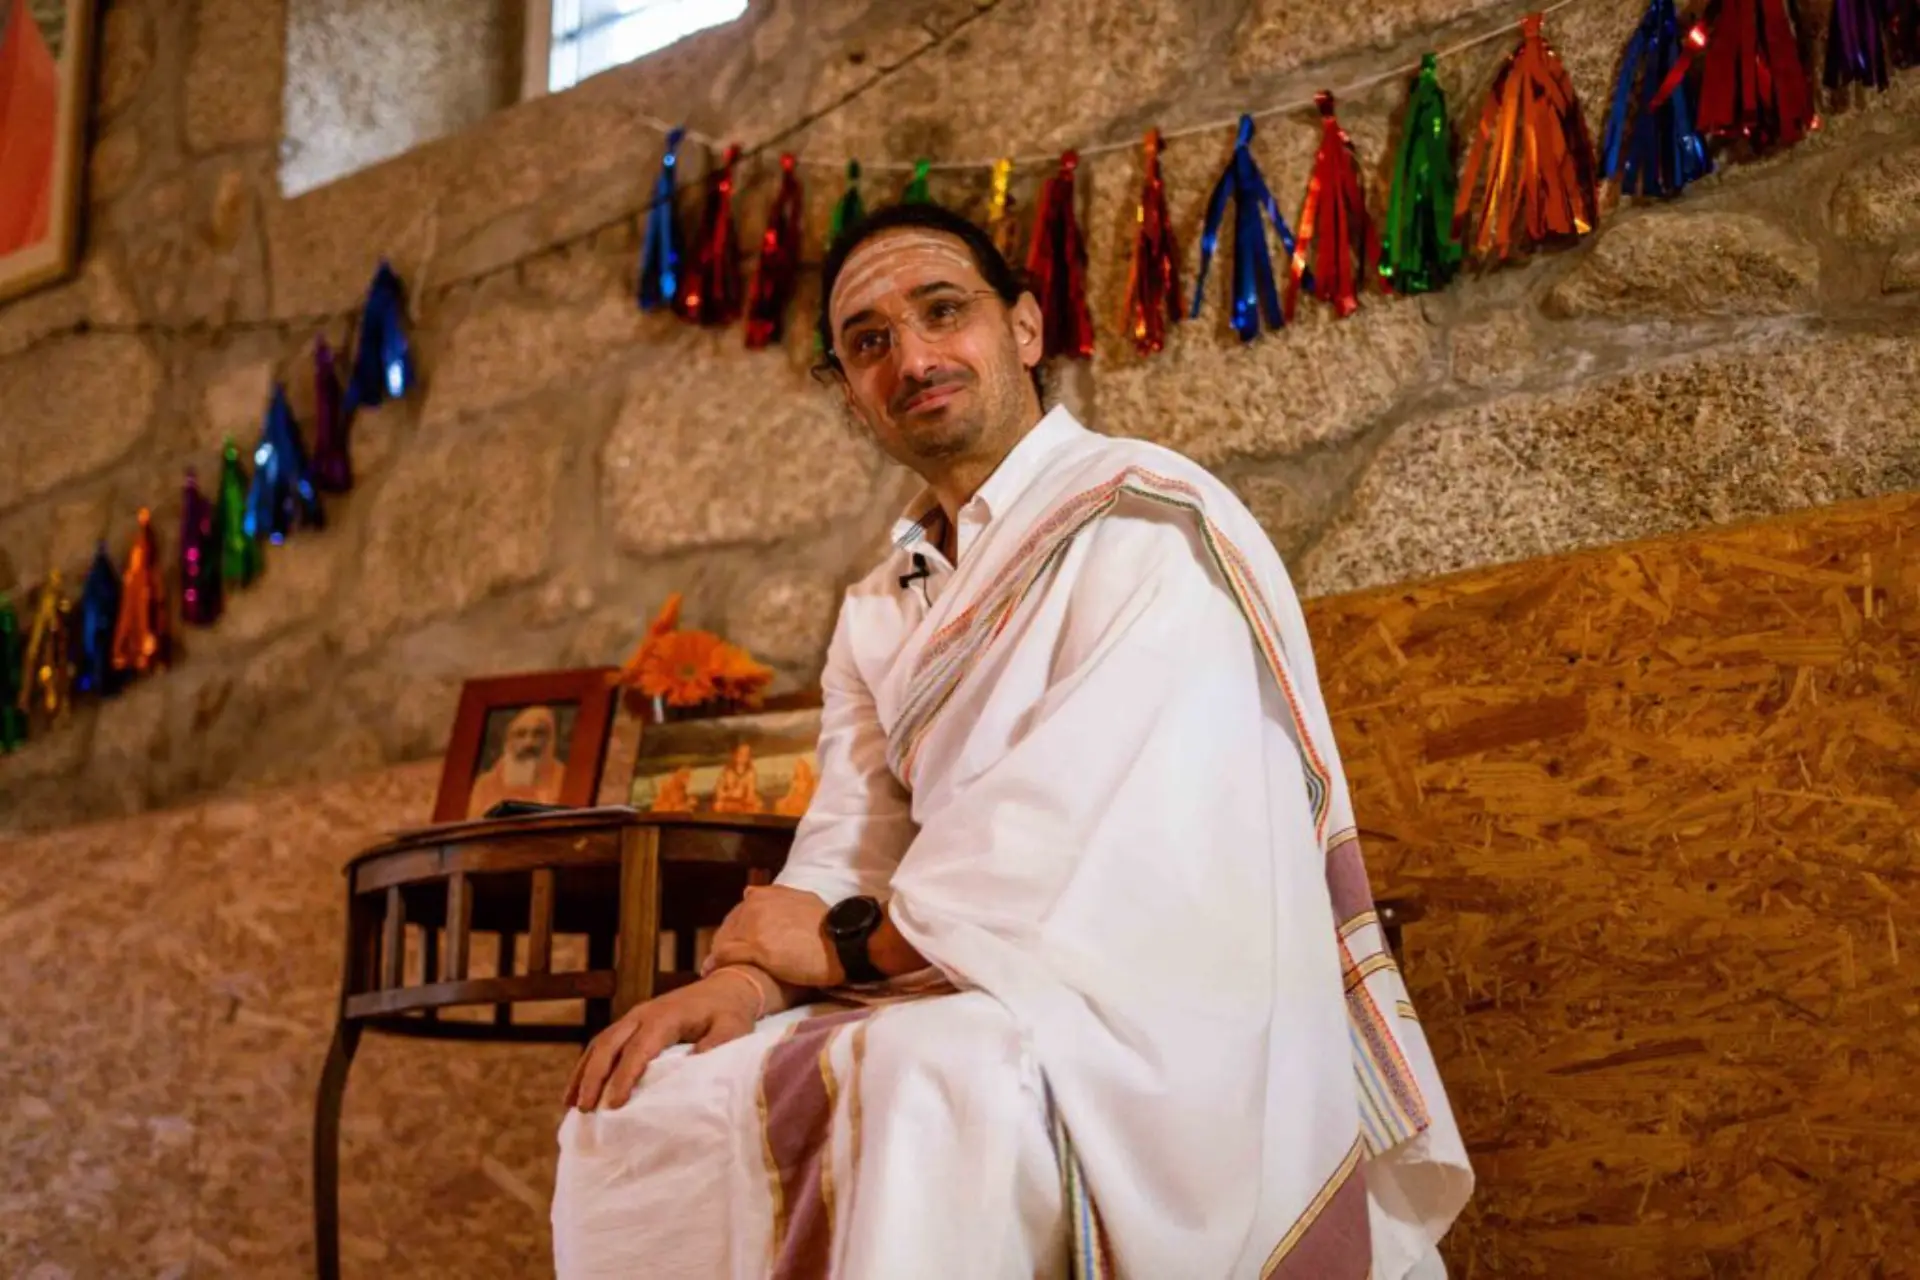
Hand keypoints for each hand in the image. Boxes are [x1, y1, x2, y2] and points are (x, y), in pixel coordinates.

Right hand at [564, 968, 766, 1111]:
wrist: (726, 987)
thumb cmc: (730, 1013)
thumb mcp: (733, 1029)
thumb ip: (716, 1046)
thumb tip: (692, 1067)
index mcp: (666, 1017)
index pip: (639, 1049)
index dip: (624, 1077)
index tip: (613, 1105)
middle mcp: (643, 1015)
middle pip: (609, 1045)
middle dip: (594, 1078)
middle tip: (585, 1109)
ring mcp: (634, 1017)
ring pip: (600, 1044)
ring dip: (584, 1073)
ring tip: (572, 1105)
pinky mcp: (631, 1023)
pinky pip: (602, 1043)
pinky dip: (587, 1066)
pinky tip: (576, 1090)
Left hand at [703, 884, 841, 987]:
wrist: (842, 943)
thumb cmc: (828, 926)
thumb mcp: (802, 901)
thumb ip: (777, 898)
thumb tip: (748, 892)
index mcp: (766, 895)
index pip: (739, 913)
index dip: (737, 931)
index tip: (736, 945)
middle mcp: (756, 904)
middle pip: (729, 928)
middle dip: (726, 943)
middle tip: (725, 961)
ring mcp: (754, 925)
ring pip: (725, 942)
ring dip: (721, 955)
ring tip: (718, 970)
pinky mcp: (756, 947)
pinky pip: (727, 956)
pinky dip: (718, 964)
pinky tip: (714, 973)